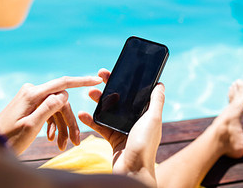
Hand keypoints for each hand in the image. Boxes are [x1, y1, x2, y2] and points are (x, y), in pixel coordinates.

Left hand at [0, 76, 101, 154]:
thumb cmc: (8, 139)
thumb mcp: (31, 126)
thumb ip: (48, 108)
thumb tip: (65, 94)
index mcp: (32, 94)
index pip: (62, 83)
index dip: (81, 81)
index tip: (97, 79)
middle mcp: (31, 91)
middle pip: (60, 101)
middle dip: (69, 120)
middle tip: (76, 142)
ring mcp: (29, 97)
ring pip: (54, 107)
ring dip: (61, 125)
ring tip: (62, 145)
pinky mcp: (28, 104)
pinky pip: (46, 110)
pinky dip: (52, 123)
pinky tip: (51, 138)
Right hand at [78, 69, 164, 186]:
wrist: (132, 171)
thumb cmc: (144, 145)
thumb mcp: (153, 119)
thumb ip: (156, 101)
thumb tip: (160, 84)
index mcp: (146, 114)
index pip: (135, 93)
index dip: (126, 81)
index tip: (116, 71)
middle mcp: (135, 120)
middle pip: (120, 99)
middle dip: (109, 87)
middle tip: (99, 76)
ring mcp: (123, 129)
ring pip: (108, 110)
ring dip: (98, 101)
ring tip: (89, 93)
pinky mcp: (112, 138)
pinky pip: (100, 126)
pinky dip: (91, 120)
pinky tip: (82, 114)